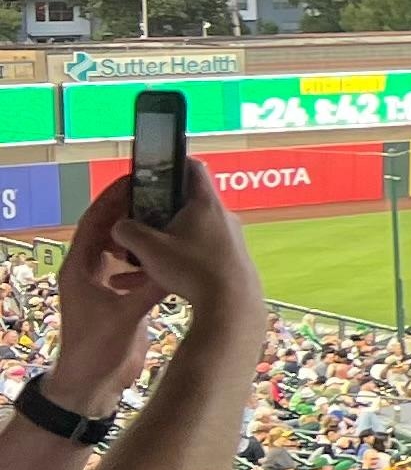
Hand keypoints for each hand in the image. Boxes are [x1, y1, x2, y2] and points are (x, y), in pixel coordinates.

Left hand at [40, 181, 165, 410]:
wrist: (91, 383)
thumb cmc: (99, 349)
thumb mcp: (126, 316)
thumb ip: (151, 289)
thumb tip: (179, 265)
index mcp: (80, 268)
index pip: (94, 223)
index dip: (112, 199)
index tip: (134, 179)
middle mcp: (88, 271)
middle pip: (107, 230)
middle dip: (130, 209)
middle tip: (158, 192)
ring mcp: (101, 284)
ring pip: (121, 248)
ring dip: (141, 232)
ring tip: (169, 217)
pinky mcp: (116, 298)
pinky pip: (132, 268)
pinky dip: (148, 257)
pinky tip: (170, 253)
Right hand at [95, 162, 262, 330]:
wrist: (231, 306)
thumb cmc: (191, 269)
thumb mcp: (149, 248)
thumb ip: (128, 231)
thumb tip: (119, 226)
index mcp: (205, 203)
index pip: (192, 167)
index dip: (171, 163)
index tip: (150, 169)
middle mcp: (221, 217)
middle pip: (184, 204)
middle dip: (154, 212)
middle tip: (132, 221)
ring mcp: (227, 240)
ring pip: (185, 235)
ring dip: (157, 245)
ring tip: (129, 261)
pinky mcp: (228, 262)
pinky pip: (193, 256)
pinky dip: (169, 264)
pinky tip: (140, 285)